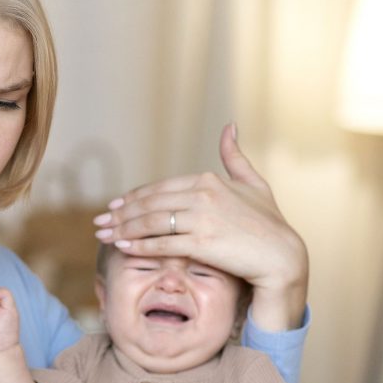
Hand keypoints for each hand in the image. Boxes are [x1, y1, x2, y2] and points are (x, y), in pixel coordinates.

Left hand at [92, 124, 308, 330]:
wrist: (283, 256)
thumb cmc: (269, 223)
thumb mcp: (254, 184)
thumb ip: (235, 157)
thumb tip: (230, 126)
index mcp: (208, 180)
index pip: (159, 188)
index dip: (133, 197)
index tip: (115, 205)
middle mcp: (202, 195)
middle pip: (149, 204)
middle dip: (120, 213)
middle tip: (99, 221)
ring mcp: (201, 218)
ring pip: (150, 222)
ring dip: (122, 228)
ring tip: (103, 235)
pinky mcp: (202, 243)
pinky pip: (161, 244)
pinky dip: (138, 245)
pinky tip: (122, 246)